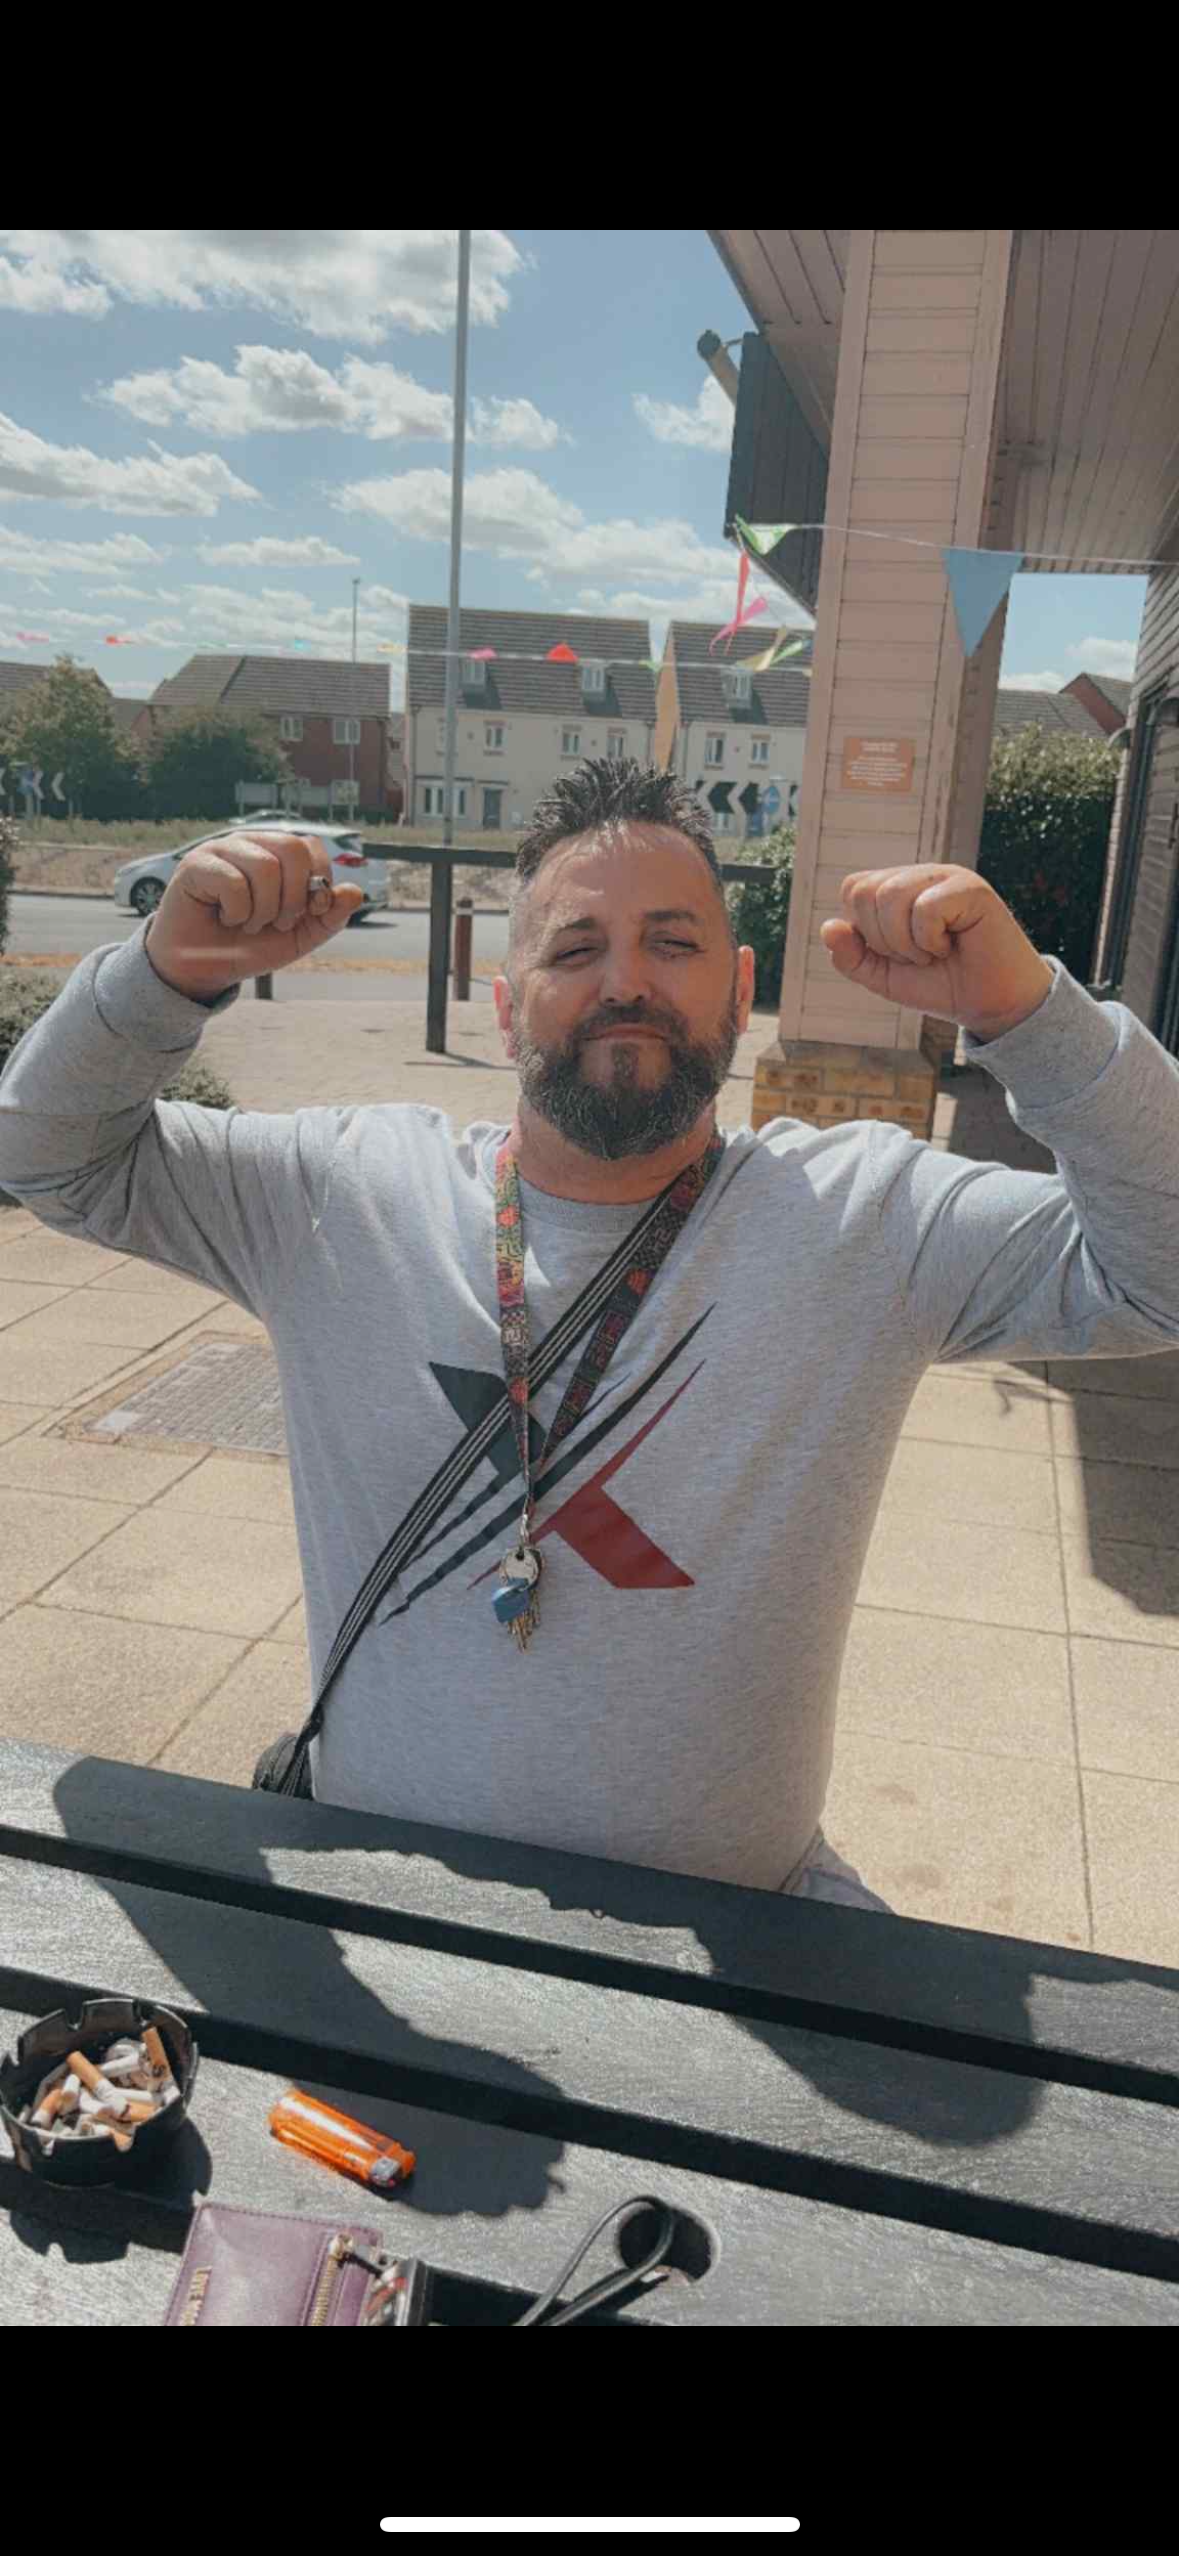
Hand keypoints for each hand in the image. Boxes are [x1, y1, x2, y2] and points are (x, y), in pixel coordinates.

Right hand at [144, 831, 365, 997]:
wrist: (204, 970)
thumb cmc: (248, 945)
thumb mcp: (299, 936)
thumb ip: (329, 916)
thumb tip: (355, 892)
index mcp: (276, 853)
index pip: (312, 847)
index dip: (318, 882)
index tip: (307, 914)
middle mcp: (250, 844)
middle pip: (293, 848)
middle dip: (294, 897)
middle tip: (277, 922)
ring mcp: (221, 850)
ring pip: (265, 866)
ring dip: (263, 910)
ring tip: (248, 923)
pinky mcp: (195, 865)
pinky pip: (233, 882)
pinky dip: (237, 912)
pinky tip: (227, 919)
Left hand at [818, 864, 1054, 1035]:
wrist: (989, 1004)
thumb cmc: (940, 984)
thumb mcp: (883, 977)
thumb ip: (851, 956)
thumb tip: (828, 927)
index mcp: (898, 888)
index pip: (854, 889)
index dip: (865, 931)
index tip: (896, 953)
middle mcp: (920, 875)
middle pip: (866, 891)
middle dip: (883, 939)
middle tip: (918, 955)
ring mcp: (947, 877)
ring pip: (891, 896)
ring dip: (906, 942)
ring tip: (934, 952)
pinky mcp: (971, 888)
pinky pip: (925, 908)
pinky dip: (930, 940)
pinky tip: (953, 945)